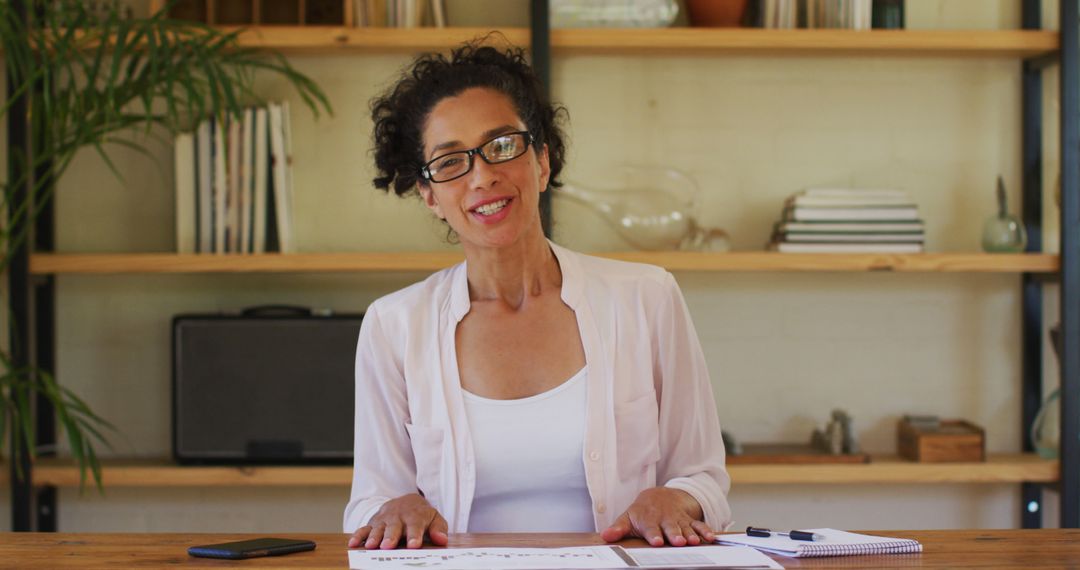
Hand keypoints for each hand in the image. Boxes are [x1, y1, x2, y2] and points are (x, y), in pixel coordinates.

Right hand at [347, 493, 448, 549]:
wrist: (406, 501)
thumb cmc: (421, 515)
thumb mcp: (434, 518)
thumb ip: (439, 528)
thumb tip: (441, 539)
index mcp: (414, 516)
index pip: (415, 526)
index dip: (414, 535)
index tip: (414, 545)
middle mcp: (397, 517)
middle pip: (394, 527)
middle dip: (391, 536)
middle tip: (388, 546)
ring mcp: (384, 520)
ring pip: (378, 528)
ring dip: (374, 537)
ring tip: (371, 546)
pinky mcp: (373, 523)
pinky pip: (364, 528)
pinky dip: (358, 535)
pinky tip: (353, 543)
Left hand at [601, 487, 715, 546]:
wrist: (658, 495)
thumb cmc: (641, 512)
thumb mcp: (628, 517)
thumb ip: (618, 528)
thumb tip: (605, 536)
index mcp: (648, 520)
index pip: (650, 528)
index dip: (653, 534)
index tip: (656, 541)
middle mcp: (665, 520)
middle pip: (670, 527)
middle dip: (674, 534)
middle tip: (678, 542)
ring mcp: (678, 520)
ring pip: (685, 527)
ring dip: (690, 534)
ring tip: (694, 541)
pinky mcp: (689, 520)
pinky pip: (699, 524)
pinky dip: (705, 530)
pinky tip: (711, 537)